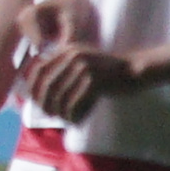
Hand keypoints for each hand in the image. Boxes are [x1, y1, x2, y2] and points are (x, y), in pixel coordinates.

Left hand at [23, 44, 137, 122]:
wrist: (135, 70)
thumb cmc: (107, 71)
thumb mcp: (82, 60)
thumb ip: (62, 68)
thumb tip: (38, 90)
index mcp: (67, 50)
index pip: (40, 69)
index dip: (34, 86)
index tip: (34, 101)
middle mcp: (73, 56)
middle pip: (48, 83)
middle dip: (45, 102)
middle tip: (48, 114)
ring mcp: (84, 68)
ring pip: (61, 95)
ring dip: (59, 111)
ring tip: (63, 119)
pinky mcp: (95, 81)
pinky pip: (75, 102)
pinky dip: (71, 114)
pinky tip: (74, 120)